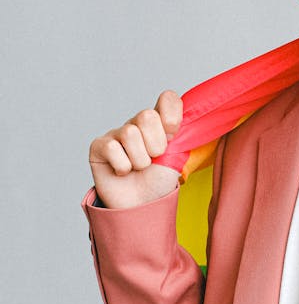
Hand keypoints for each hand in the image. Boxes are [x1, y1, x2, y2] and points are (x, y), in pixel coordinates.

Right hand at [88, 90, 182, 208]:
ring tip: (138, 168)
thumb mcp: (179, 155)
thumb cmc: (159, 180)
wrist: (141, 205)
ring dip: (140, 159)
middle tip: (153, 158)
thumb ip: (184, 133)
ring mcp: (116, 133)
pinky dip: (123, 167)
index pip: (167, 98)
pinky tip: (122, 172)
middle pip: (147, 115)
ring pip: (130, 133)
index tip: (172, 137)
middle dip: (155, 144)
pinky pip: (113, 148)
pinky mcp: (99, 146)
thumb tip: (193, 114)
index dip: (172, 117)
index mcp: (159, 121)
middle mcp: (136, 122)